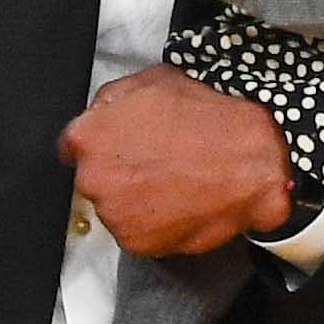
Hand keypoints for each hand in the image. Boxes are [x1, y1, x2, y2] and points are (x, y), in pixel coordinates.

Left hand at [61, 69, 290, 256]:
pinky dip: (156, 224)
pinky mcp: (137, 243)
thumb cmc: (209, 120)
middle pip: (95, 180)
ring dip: (137, 201)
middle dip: (120, 173)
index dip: (100, 146)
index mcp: (90, 137)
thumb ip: (114, 99)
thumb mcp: (156, 81)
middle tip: (157, 164)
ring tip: (174, 183)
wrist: (251, 162)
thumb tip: (102, 112)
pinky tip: (180, 202)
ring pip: (117, 209)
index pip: (72, 148)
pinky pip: (139, 234)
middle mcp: (94, 179)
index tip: (116, 149)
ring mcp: (114, 215)